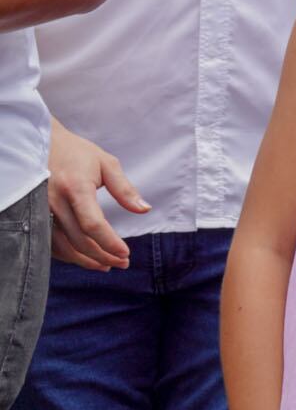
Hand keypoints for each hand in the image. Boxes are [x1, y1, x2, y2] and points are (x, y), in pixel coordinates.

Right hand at [46, 118, 148, 270]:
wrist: (43, 144)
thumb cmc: (78, 153)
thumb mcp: (107, 164)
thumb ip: (125, 189)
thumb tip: (144, 209)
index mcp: (75, 188)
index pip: (92, 224)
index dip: (109, 242)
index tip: (126, 253)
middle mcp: (54, 202)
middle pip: (79, 240)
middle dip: (103, 255)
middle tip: (123, 263)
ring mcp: (42, 211)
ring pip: (63, 246)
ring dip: (86, 260)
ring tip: (107, 265)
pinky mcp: (35, 217)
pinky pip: (51, 243)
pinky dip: (68, 255)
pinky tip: (85, 258)